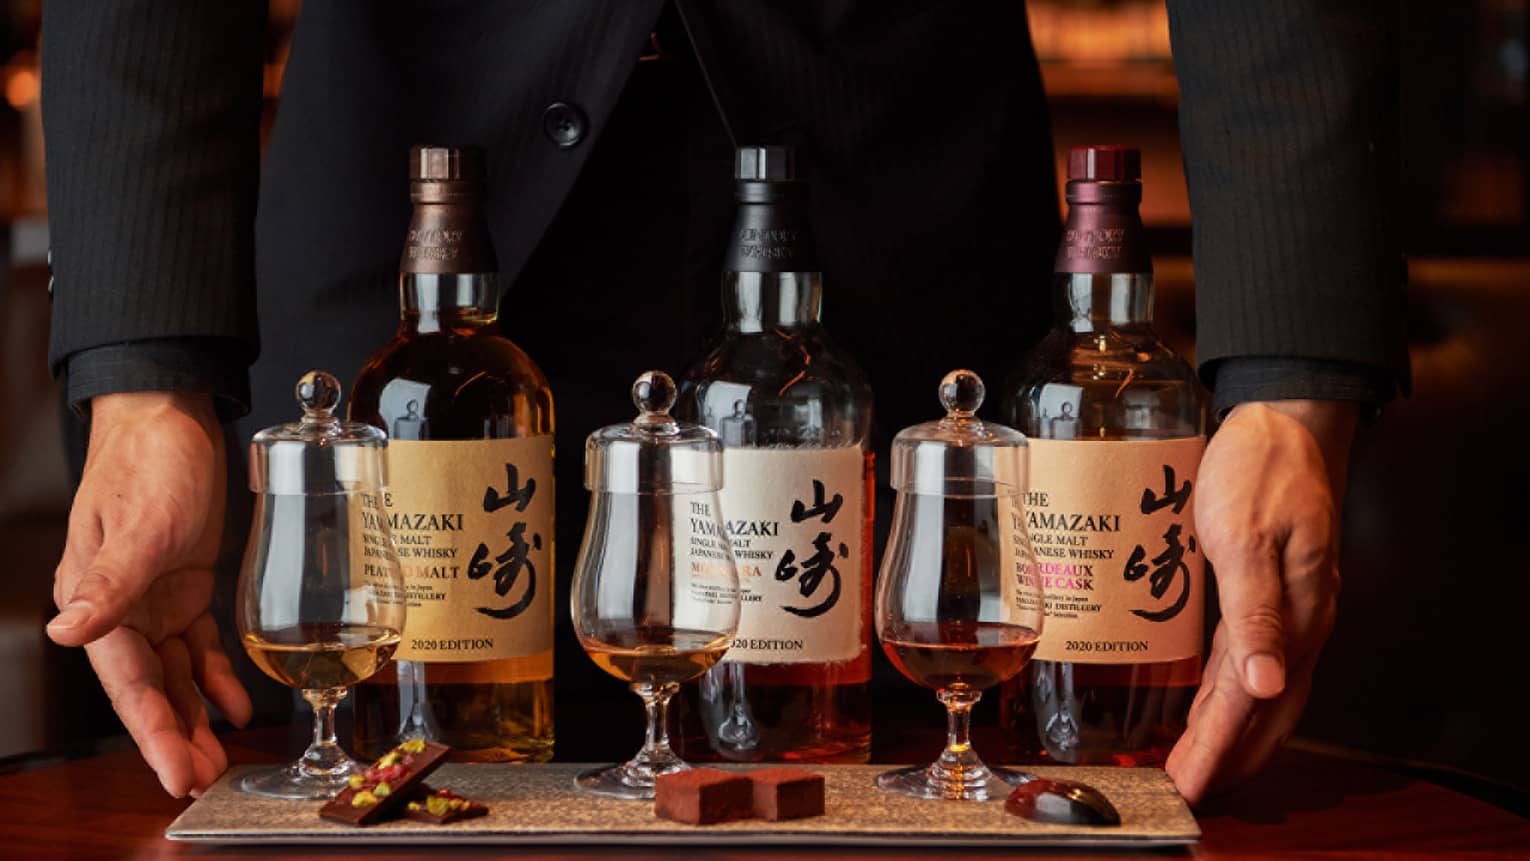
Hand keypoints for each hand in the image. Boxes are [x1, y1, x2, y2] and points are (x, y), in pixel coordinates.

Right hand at [46, 392, 250, 796]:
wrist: (171, 415)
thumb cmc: (150, 460)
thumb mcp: (138, 522)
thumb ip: (110, 581)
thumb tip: (70, 630)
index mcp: (96, 598)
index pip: (127, 682)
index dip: (152, 732)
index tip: (174, 774)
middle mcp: (120, 607)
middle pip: (150, 688)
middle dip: (176, 737)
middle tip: (203, 779)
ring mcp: (153, 599)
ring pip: (174, 674)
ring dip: (195, 716)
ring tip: (219, 759)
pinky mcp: (184, 585)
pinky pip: (199, 644)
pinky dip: (216, 675)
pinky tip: (239, 704)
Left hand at [1166, 399, 1356, 804]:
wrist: (1286, 421)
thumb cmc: (1263, 470)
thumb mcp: (1249, 538)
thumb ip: (1256, 613)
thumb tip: (1265, 687)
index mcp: (1295, 618)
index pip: (1250, 706)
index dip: (1217, 751)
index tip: (1188, 787)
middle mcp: (1299, 624)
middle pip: (1262, 714)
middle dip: (1225, 759)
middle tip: (1186, 792)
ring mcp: (1290, 610)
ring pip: (1257, 693)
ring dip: (1227, 734)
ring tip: (1194, 765)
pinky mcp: (1271, 593)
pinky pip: (1250, 661)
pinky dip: (1227, 694)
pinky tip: (1206, 703)